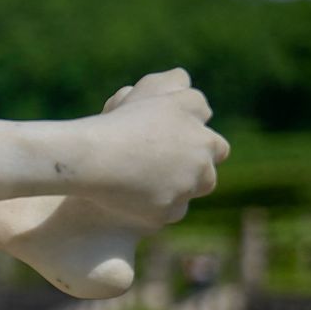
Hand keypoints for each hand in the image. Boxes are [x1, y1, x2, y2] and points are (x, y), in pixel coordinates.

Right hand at [86, 69, 230, 224]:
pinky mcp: (161, 216)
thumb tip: (203, 108)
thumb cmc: (124, 122)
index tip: (176, 146)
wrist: (93, 158)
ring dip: (173, 192)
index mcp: (207, 143)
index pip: (217, 148)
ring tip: (143, 183)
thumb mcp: (159, 92)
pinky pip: (163, 216)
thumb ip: (188, 96)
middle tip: (161, 167)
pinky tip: (130, 199)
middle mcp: (202, 171)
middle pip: (207, 179)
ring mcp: (182, 196)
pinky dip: (151, 210)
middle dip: (190, 174)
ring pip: (184, 198)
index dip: (197, 147)